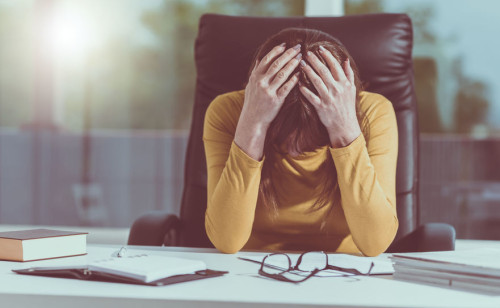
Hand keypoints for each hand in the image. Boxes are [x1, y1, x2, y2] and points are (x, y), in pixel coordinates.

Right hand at [234, 43, 301, 159]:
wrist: (253, 120)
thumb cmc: (253, 102)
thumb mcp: (251, 85)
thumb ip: (256, 71)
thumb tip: (260, 58)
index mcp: (255, 77)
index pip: (266, 59)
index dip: (276, 51)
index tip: (285, 44)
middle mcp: (261, 82)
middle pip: (276, 64)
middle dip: (288, 54)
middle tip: (298, 47)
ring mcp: (268, 91)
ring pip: (282, 74)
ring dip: (292, 64)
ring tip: (300, 58)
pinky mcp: (275, 100)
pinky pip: (286, 88)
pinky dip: (293, 80)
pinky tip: (299, 74)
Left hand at [299, 47, 360, 147]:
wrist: (345, 125)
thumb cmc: (347, 106)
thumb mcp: (352, 89)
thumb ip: (349, 74)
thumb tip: (345, 60)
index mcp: (344, 83)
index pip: (335, 66)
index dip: (327, 56)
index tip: (319, 48)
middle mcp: (337, 89)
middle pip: (324, 71)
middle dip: (315, 60)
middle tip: (306, 52)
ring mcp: (329, 98)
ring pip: (317, 81)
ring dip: (308, 71)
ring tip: (301, 64)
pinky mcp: (321, 107)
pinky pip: (311, 96)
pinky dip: (304, 90)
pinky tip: (298, 83)